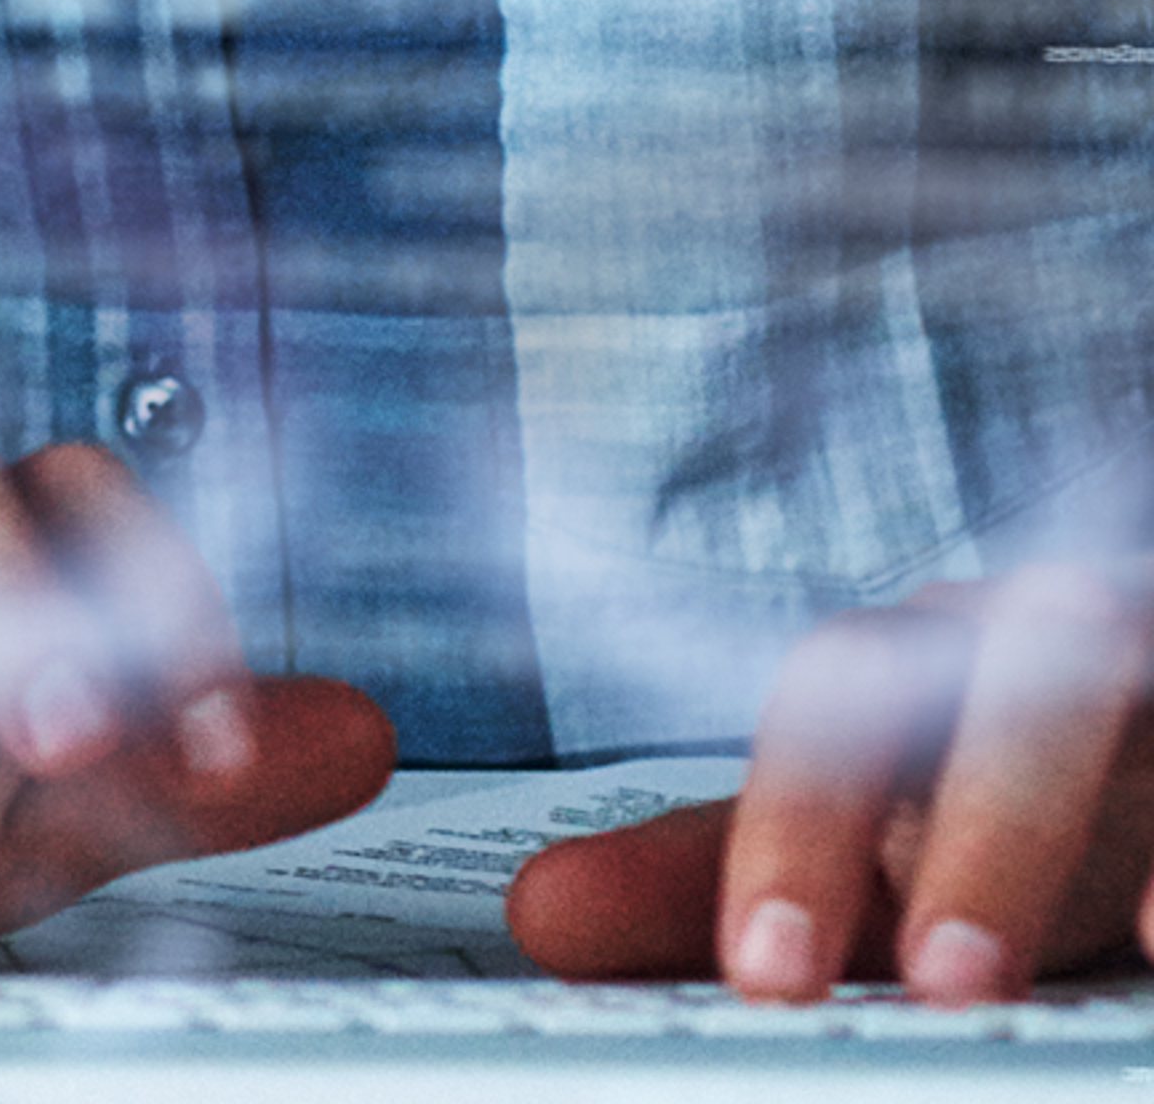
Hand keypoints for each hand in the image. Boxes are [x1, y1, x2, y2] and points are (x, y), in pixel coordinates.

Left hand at [509, 568, 1153, 1004]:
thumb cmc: (980, 782)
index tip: (764, 970)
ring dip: (1058, 834)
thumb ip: (704, 875)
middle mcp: (1035, 652)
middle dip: (962, 832)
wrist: (1145, 729)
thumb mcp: (857, 838)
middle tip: (933, 981)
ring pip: (1107, 713)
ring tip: (1029, 968)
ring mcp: (1146, 699)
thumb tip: (540, 914)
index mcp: (917, 665)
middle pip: (990, 696)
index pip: (838, 706)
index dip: (800, 829)